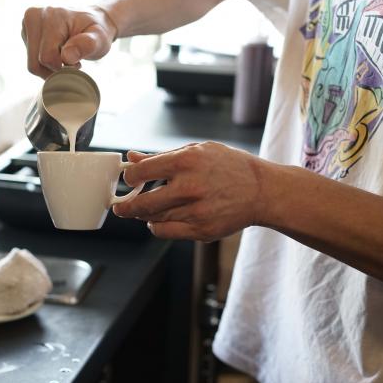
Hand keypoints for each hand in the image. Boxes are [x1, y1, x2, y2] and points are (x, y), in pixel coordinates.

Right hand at [22, 6, 117, 77]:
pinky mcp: (26, 34)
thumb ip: (86, 45)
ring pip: (32, 65)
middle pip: (34, 64)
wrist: (92, 21)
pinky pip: (32, 61)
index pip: (46, 57)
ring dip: (50, 68)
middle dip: (54, 70)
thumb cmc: (97, 31)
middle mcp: (33, 17)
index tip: (77, 63)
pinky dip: (45, 64)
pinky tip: (58, 54)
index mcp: (49, 16)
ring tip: (67, 58)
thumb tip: (66, 57)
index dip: (62, 67)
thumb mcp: (100, 38)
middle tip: (72, 64)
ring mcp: (26, 25)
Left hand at [112, 142, 270, 240]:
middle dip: (126, 206)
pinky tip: (158, 220)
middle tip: (121, 206)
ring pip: (152, 218)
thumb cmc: (228, 167)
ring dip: (143, 215)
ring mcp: (195, 211)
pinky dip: (156, 226)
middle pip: (142, 203)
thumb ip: (162, 156)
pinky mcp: (201, 230)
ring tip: (145, 209)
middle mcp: (189, 187)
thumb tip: (131, 158)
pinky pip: (165, 232)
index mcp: (187, 161)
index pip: (141, 173)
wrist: (261, 190)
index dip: (129, 178)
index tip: (129, 180)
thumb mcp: (197, 151)